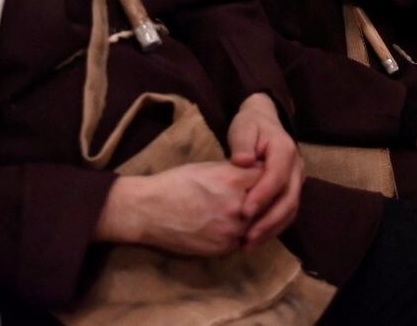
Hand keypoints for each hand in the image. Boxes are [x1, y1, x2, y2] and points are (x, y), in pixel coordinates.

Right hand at [97, 163, 262, 254]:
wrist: (149, 211)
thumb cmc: (175, 183)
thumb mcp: (208, 168)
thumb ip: (235, 171)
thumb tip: (257, 171)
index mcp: (233, 180)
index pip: (267, 177)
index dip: (264, 177)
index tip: (260, 178)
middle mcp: (238, 206)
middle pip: (266, 203)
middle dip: (261, 200)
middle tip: (252, 197)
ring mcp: (232, 230)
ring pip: (257, 225)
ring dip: (253, 220)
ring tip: (236, 212)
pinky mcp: (224, 248)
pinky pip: (241, 240)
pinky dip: (239, 234)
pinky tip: (225, 226)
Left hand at [226, 94, 302, 246]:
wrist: (263, 121)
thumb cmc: (251, 125)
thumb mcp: (243, 127)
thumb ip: (242, 143)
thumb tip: (243, 161)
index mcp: (285, 150)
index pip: (277, 176)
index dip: (263, 196)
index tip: (244, 212)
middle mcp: (297, 167)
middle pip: (289, 199)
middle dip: (269, 221)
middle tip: (247, 238)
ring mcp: (297, 181)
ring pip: (290, 210)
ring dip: (271, 229)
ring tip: (248, 244)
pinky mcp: (291, 191)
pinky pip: (286, 213)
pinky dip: (273, 228)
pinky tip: (255, 239)